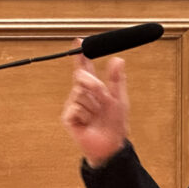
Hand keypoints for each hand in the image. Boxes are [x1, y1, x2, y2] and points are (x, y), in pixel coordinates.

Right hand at [61, 47, 128, 167]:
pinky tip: (88, 123)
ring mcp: (73, 105)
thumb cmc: (115, 124)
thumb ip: (117, 79)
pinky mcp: (68, 117)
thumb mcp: (120, 99)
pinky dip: (86, 115)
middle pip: (82, 78)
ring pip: (80, 94)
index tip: (78, 41)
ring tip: (97, 116)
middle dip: (94, 85)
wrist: (110, 145)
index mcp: (93, 88)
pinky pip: (76, 108)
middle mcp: (81, 94)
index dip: (81, 55)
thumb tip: (118, 59)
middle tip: (102, 97)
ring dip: (93, 105)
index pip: (84, 68)